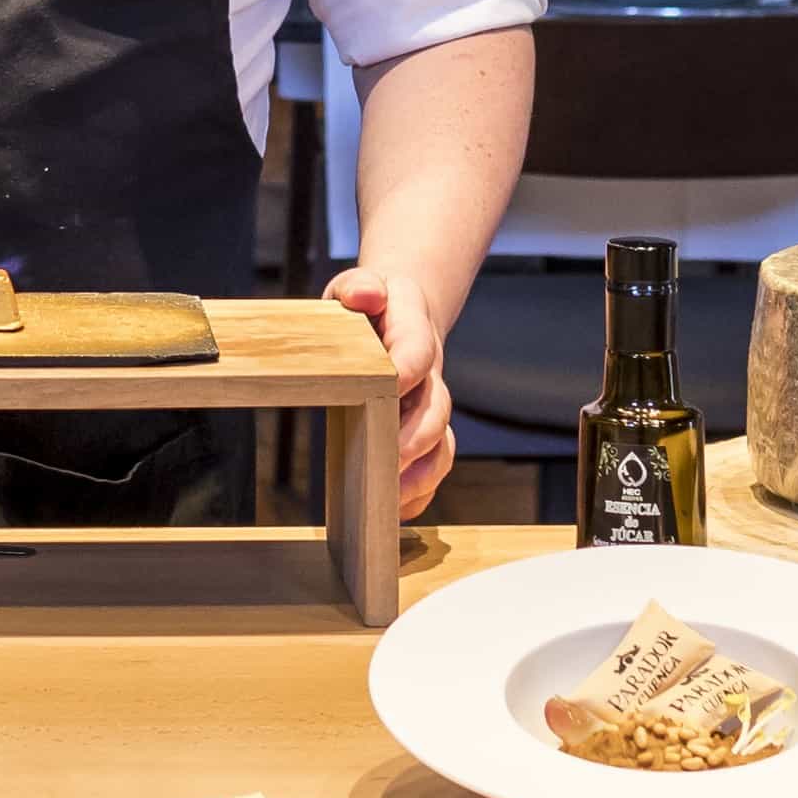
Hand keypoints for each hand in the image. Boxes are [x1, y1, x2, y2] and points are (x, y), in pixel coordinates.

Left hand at [327, 263, 452, 517]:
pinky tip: (393, 512)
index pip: (418, 350)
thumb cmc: (368, 304)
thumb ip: (358, 286)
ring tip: (391, 499)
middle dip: (416, 439)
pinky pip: (433, 468)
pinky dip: (419, 493)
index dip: (409, 368)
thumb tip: (364, 295)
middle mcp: (430, 373)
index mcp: (414, 330)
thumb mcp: (355, 285)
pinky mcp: (424, 433)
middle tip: (389, 461)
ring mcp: (430, 406)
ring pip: (442, 446)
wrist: (396, 313)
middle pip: (437, 408)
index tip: (392, 386)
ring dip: (421, 475)